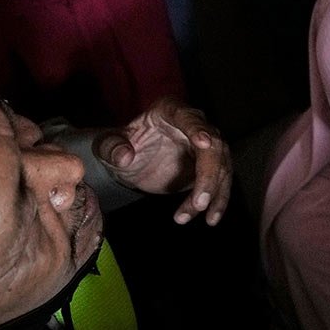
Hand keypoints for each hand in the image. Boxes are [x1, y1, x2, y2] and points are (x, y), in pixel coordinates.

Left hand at [94, 100, 230, 224]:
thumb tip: (125, 156)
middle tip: (199, 203)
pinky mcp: (210, 167)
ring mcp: (207, 146)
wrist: (132, 161)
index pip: (188, 118)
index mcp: (171, 110)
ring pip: (222, 167)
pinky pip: (220, 183)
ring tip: (200, 218)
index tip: (204, 144)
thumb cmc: (120, 145)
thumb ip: (113, 147)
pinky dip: (218, 201)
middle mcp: (196, 124)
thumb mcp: (108, 144)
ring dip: (214, 193)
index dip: (197, 129)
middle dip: (208, 176)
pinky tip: (210, 219)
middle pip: (214, 147)